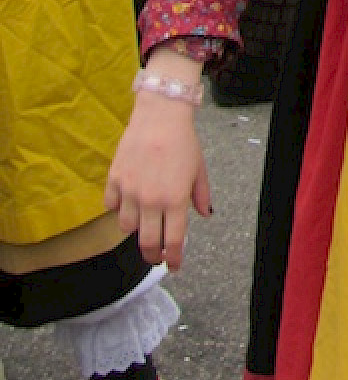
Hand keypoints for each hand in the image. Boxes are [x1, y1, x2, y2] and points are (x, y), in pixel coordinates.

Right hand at [104, 54, 212, 269]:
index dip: (174, 258)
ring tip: (143, 223)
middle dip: (153, 256)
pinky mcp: (114, 180)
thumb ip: (201, 195)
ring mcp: (130, 191)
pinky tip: (126, 202)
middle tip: (157, 257)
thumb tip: (204, 215)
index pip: (173, 241)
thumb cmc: (183, 141)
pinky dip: (117, 208)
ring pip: (126, 227)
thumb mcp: (199, 168)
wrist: (160, 114)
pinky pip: (111, 206)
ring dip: (136, 229)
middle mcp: (151, 200)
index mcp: (175, 200)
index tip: (174, 265)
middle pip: (147, 243)